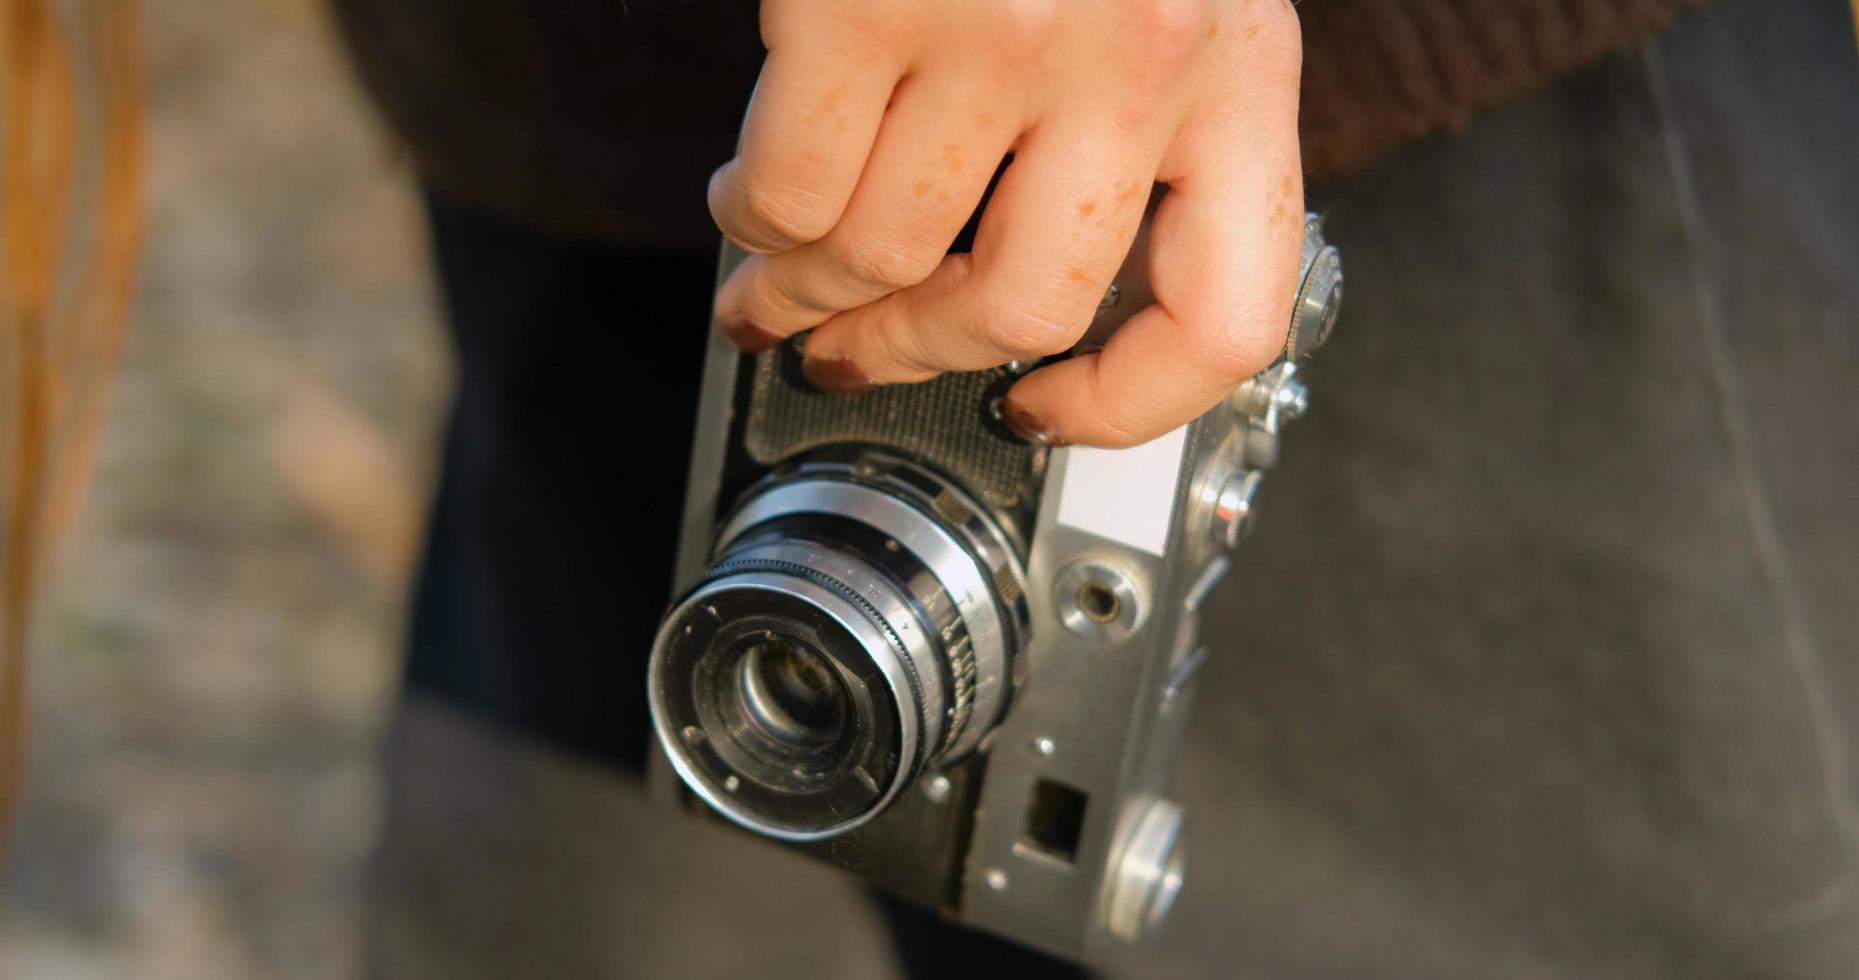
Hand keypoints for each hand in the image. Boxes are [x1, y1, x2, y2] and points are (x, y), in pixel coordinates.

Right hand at [710, 0, 1304, 446]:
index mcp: (1238, 64)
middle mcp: (1138, 56)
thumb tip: (1013, 285)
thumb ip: (1139, 115)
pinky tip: (748, 199)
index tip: (1046, 410)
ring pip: (882, 256)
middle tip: (852, 353)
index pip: (1223, 317)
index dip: (1127, 404)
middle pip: (1016, 308)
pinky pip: (791, 190)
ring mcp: (1003, 29)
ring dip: (807, 288)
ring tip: (777, 273)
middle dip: (912, 353)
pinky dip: (753, 219)